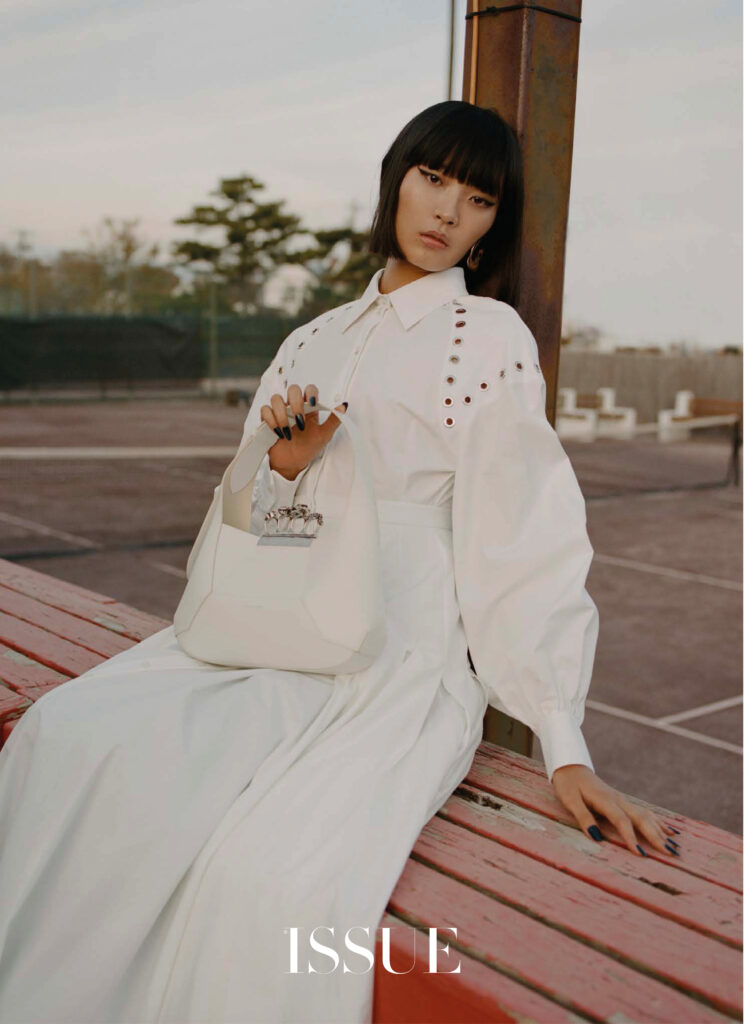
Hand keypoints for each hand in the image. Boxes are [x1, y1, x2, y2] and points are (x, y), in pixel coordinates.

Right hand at [260, 383, 347, 480]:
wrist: (293, 463)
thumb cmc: (309, 447)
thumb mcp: (324, 435)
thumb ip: (334, 420)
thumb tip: (344, 405)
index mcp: (308, 407)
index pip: (309, 389)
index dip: (310, 392)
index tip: (313, 403)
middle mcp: (293, 406)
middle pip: (292, 389)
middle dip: (295, 404)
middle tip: (300, 422)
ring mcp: (279, 411)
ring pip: (276, 398)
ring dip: (282, 415)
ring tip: (288, 433)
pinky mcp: (267, 419)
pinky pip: (264, 410)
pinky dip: (271, 421)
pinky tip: (278, 433)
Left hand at [550, 764, 681, 857]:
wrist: (571, 766)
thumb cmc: (568, 784)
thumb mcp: (570, 800)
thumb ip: (583, 817)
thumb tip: (596, 837)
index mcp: (605, 800)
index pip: (622, 821)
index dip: (631, 838)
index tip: (641, 855)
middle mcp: (618, 800)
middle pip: (641, 819)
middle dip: (657, 836)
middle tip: (671, 853)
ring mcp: (622, 800)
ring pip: (646, 815)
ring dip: (661, 831)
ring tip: (675, 846)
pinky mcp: (623, 801)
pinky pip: (645, 812)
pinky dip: (658, 822)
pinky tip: (670, 830)